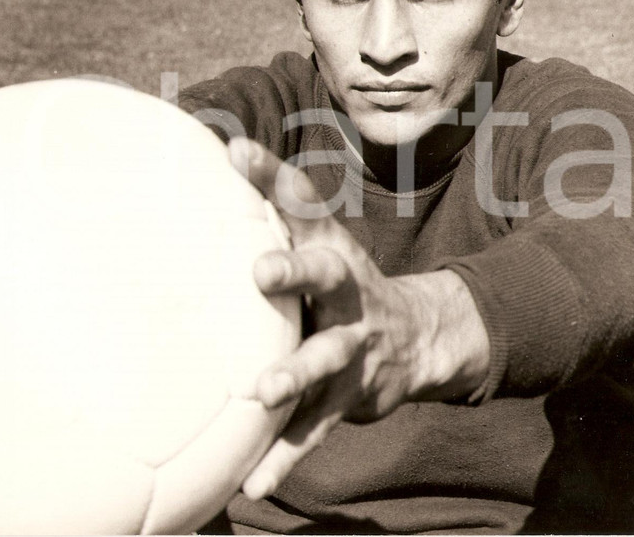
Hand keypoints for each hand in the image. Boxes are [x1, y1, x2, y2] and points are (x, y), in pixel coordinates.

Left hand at [227, 138, 489, 499]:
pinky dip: (287, 454)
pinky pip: (317, 427)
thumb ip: (272, 218)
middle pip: (325, 274)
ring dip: (294, 374)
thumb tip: (214, 157)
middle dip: (296, 272)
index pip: (302, 203)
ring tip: (262, 393)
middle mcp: (346, 290)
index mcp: (331, 247)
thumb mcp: (317, 246)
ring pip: (325, 358)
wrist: (419, 338)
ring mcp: (353, 344)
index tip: (236, 150)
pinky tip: (256, 483)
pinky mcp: (351, 395)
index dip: (272, 175)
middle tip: (262, 272)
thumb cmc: (340, 284)